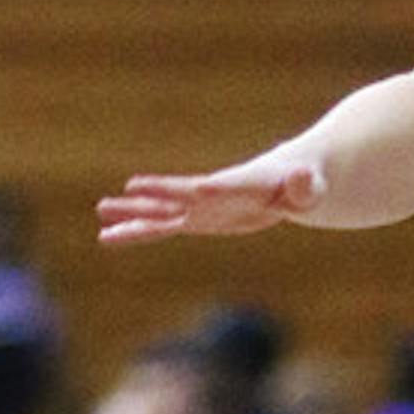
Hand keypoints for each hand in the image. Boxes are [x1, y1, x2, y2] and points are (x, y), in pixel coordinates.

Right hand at [96, 150, 325, 244]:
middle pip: (184, 195)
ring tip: (100, 210)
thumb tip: (305, 181)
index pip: (230, 189)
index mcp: (247, 185)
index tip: (198, 190)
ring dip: (134, 213)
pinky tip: (108, 237)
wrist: (291, 177)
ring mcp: (204, 208)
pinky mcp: (199, 220)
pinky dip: (138, 232)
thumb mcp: (312, 187)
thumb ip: (306, 187)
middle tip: (126, 192)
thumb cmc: (306, 183)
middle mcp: (217, 194)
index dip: (217, 191)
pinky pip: (164, 228)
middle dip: (160, 195)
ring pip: (164, 212)